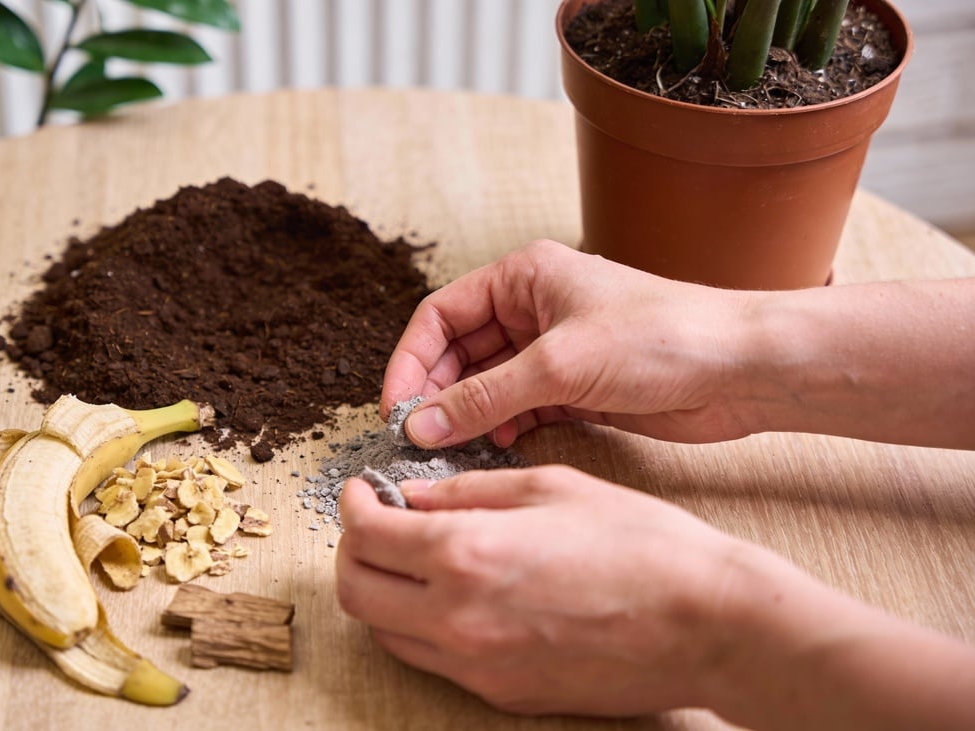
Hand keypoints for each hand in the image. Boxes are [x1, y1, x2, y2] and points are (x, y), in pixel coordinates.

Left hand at [337, 466, 974, 726]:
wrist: (708, 624)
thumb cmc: (642, 545)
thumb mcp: (549, 487)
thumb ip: (466, 490)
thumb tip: (412, 494)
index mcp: (465, 552)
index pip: (364, 533)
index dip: (352, 504)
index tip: (362, 491)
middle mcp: (457, 616)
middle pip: (356, 590)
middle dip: (353, 550)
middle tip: (376, 524)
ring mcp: (476, 664)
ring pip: (386, 631)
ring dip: (382, 591)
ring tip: (414, 559)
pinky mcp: (500, 693)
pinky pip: (432, 659)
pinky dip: (422, 624)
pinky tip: (454, 594)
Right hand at [381, 240, 757, 447]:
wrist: (740, 369)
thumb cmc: (660, 338)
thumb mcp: (558, 365)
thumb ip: (484, 398)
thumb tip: (421, 425)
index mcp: (523, 277)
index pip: (441, 316)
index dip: (411, 361)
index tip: (395, 407)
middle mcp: (533, 308)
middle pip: (459, 352)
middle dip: (437, 394)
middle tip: (418, 437)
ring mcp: (554, 349)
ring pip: (487, 384)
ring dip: (468, 415)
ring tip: (454, 448)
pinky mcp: (576, 387)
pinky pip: (519, 407)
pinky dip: (503, 428)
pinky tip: (500, 446)